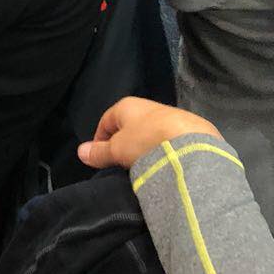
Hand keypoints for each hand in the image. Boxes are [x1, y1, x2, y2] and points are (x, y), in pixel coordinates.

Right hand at [77, 96, 221, 172]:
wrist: (191, 145)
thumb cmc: (146, 142)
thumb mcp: (117, 150)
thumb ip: (98, 151)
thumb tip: (80, 151)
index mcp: (128, 105)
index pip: (106, 120)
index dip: (100, 139)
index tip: (100, 158)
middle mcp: (150, 106)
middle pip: (130, 126)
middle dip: (125, 143)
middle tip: (122, 164)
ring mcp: (173, 116)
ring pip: (152, 132)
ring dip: (147, 147)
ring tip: (146, 167)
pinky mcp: (193, 130)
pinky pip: (171, 140)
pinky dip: (166, 150)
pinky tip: (167, 164)